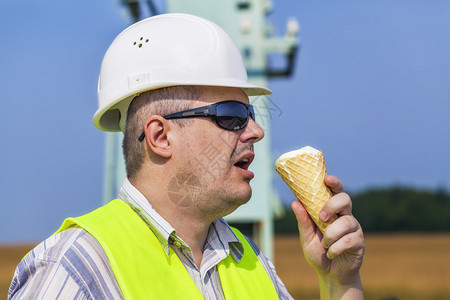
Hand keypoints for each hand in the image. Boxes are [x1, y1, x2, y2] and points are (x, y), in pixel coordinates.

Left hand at [291, 175, 364, 297]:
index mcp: (332, 211)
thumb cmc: (318, 252)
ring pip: (346, 221)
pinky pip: (349, 240)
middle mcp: (345, 216)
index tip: (327, 178)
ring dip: (331, 234)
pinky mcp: (359, 242)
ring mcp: (354, 228)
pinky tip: (331, 253)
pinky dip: (336, 248)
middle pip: (345, 199)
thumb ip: (303, 221)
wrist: (330, 275)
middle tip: (321, 217)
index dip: (334, 183)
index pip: (335, 192)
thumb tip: (295, 202)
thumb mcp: (306, 237)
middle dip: (332, 205)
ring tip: (324, 245)